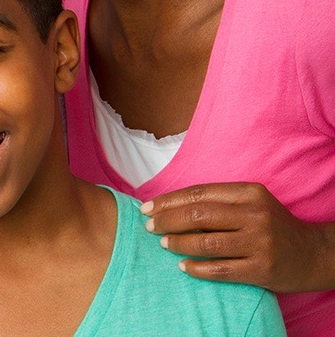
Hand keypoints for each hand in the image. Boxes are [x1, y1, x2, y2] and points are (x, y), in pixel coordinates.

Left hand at [141, 182, 334, 292]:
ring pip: (207, 242)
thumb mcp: (251, 202)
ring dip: (178, 243)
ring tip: (163, 243)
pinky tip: (183, 266)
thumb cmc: (272, 224)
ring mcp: (259, 243)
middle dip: (168, 220)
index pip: (199, 193)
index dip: (169, 200)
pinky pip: (221, 269)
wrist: (314, 254)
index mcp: (248, 192)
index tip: (148, 207)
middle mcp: (254, 215)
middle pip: (199, 215)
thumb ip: (219, 201)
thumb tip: (172, 204)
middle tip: (149, 226)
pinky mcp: (262, 270)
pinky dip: (198, 269)